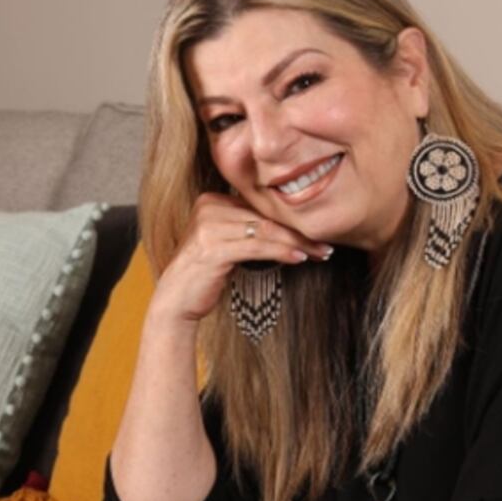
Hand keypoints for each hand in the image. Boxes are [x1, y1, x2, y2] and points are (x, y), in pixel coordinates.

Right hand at [150, 192, 332, 324]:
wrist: (175, 300)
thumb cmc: (206, 274)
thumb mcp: (228, 243)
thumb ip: (249, 229)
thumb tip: (292, 228)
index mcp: (213, 200)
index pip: (261, 207)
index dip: (291, 219)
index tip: (316, 232)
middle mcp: (209, 207)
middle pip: (266, 217)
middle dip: (299, 232)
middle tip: (326, 244)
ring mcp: (208, 226)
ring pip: (266, 231)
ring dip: (297, 243)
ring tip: (319, 253)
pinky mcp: (212, 248)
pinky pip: (257, 247)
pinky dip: (282, 252)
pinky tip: (299, 258)